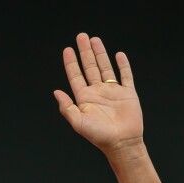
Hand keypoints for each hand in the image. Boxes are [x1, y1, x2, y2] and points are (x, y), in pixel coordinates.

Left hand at [54, 32, 144, 157]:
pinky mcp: (127, 93)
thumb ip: (67, 107)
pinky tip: (118, 55)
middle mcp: (97, 93)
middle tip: (81, 37)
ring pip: (105, 67)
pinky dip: (123, 65)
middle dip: (85, 52)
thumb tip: (56, 92)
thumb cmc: (99, 136)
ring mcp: (112, 92)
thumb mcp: (78, 122)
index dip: (71, 63)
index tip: (68, 50)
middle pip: (90, 67)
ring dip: (100, 54)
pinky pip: (125, 75)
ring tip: (95, 40)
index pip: (76, 76)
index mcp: (85, 98)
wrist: (122, 143)